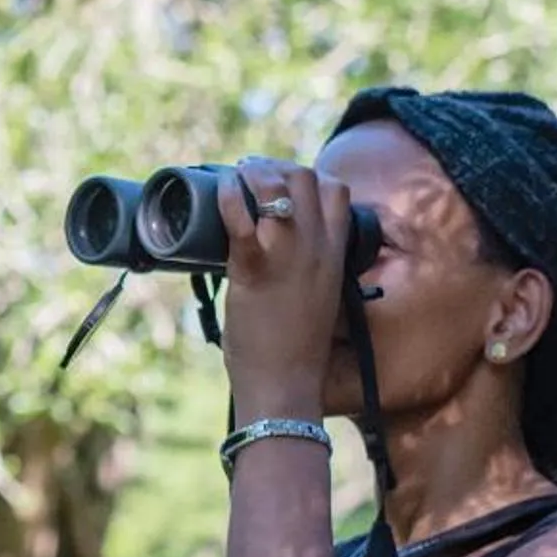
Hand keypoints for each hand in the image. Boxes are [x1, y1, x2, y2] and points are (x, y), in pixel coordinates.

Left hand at [217, 155, 353, 416]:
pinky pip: (242, 217)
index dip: (308, 178)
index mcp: (335, 257)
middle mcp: (317, 249)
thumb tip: (275, 259)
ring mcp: (288, 256)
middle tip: (250, 177)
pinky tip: (220, 191)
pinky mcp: (255, 268)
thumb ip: (306, 274)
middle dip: (277, 169)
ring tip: (234, 180)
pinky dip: (229, 196)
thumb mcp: (315, 301)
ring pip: (279, 186)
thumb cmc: (294, 352)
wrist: (285, 387)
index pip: (336, 192)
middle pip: (306, 178)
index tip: (282, 185)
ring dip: (253, 175)